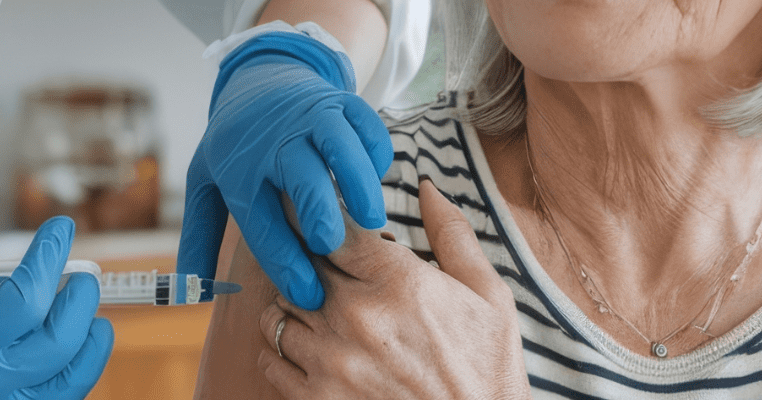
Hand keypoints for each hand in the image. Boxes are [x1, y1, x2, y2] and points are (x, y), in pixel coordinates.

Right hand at [0, 216, 113, 399]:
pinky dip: (74, 364)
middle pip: (59, 346)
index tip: (60, 232)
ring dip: (87, 338)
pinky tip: (73, 340)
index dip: (48, 260)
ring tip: (81, 310)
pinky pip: (62, 394)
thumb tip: (50, 274)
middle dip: (79, 304)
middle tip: (82, 278)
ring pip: (72, 378)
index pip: (23, 304)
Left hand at [179, 31, 392, 309]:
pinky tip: (376, 178)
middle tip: (332, 246)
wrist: (261, 79)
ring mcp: (310, 117)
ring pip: (338, 143)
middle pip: (298, 175)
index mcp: (239, 170)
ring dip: (358, 181)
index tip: (307, 294)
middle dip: (316, 211)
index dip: (284, 261)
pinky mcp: (340, 102)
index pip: (260, 221)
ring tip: (373, 221)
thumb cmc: (237, 145)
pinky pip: (365, 123)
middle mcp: (274, 142)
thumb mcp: (206, 183)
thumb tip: (191, 291)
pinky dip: (376, 150)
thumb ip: (199, 236)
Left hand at [257, 180, 530, 398]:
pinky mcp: (316, 399)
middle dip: (309, 261)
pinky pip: (271, 360)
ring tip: (319, 308)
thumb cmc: (490, 369)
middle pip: (299, 264)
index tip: (325, 218)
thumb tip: (426, 186)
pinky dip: (282, 349)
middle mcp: (356, 317)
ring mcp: (331, 361)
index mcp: (398, 281)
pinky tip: (309, 347)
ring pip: (278, 310)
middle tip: (325, 265)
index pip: (332, 227)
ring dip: (294, 304)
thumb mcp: (490, 295)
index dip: (324, 219)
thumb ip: (453, 235)